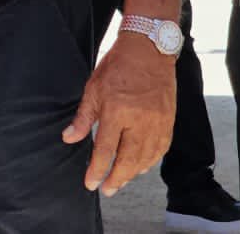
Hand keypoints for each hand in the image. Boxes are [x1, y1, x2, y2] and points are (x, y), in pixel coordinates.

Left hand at [62, 34, 175, 196]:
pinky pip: (161, 148)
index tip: (90, 183)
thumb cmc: (117, 66)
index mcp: (117, 111)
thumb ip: (83, 117)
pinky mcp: (169, 120)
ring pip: (146, 157)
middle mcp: (140, 120)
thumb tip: (69, 138)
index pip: (105, 150)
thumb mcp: (93, 88)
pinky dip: (150, 161)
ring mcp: (157, 122)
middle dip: (116, 178)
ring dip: (132, 173)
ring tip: (120, 180)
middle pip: (128, 159)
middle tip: (106, 190)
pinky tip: (141, 166)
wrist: (148, 50)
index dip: (97, 170)